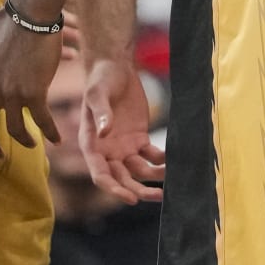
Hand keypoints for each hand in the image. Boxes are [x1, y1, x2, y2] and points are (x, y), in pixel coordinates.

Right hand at [81, 55, 164, 203]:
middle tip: (159, 196)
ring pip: (138, 172)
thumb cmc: (100, 79)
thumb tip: (104, 132)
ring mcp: (123, 147)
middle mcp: (106, 151)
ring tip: (171, 177)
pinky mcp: (139, 139)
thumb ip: (101, 113)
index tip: (130, 198)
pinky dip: (161, 161)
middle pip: (122, 180)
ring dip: (154, 178)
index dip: (114, 189)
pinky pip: (151, 156)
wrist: (115, 66)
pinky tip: (173, 160)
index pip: (100, 175)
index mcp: (91, 145)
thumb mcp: (97, 93)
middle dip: (138, 191)